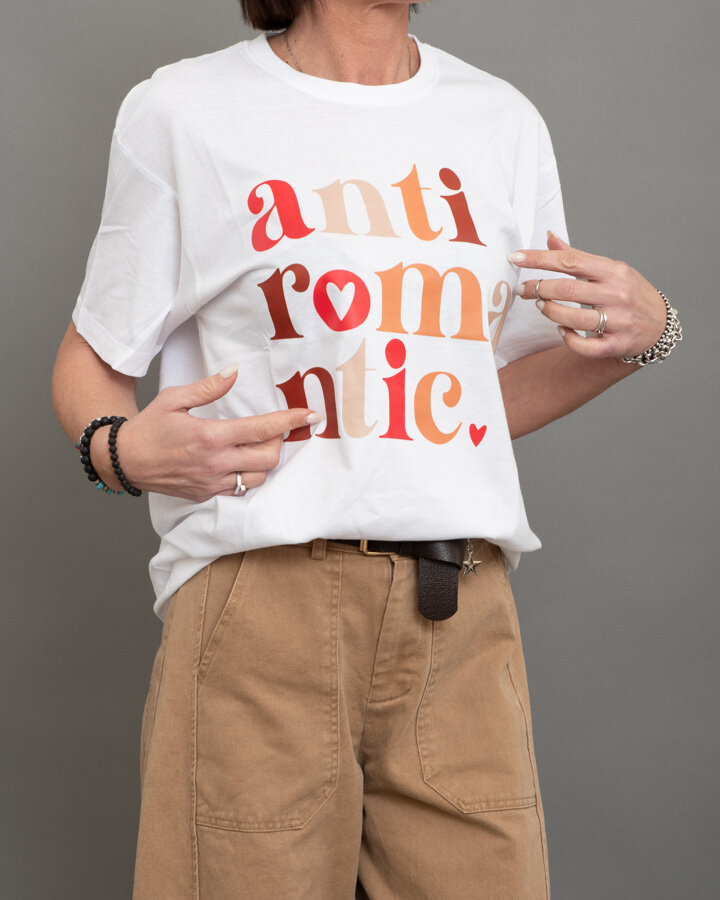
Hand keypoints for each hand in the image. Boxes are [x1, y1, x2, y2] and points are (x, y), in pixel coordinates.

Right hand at [90, 366, 320, 501]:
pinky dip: (250, 476)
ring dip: (266, 461)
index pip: (262, 429)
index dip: (290, 421)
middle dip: (279, 441)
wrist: (124, 461)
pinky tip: (243, 462)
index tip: (310, 415)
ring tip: (258, 445)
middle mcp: (215, 462)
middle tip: (275, 429)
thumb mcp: (174, 398)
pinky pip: (241, 489)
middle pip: (269, 457)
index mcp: (210, 436)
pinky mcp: (207, 494)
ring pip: (259, 477)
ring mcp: (212, 482)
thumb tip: (235, 372)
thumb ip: (209, 387)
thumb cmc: (148, 428)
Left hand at [509, 231, 667, 359]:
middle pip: (567, 289)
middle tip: (522, 290)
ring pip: (572, 319)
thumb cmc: (628, 293)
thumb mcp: (609, 270)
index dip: (539, 259)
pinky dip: (567, 339)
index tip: (515, 257)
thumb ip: (578, 257)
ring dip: (549, 312)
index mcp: (613, 270)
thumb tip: (550, 238)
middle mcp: (617, 294)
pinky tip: (561, 330)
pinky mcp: (616, 345)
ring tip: (541, 305)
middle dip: (538, 288)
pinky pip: (584, 346)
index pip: (570, 260)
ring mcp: (619, 321)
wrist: (660, 325)